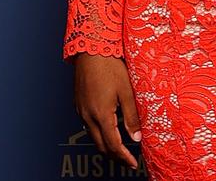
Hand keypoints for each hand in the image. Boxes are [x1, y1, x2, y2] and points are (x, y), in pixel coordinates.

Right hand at [72, 53, 141, 169]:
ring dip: (106, 145)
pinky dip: (99, 133)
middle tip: (128, 159)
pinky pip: (88, 125)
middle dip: (115, 156)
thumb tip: (136, 137)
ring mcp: (81, 111)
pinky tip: (109, 129)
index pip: (113, 145)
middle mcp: (88, 116)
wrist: (90, 50)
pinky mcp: (79, 104)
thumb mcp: (126, 90)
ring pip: (93, 137)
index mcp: (101, 115)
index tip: (133, 164)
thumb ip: (131, 115)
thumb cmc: (110, 66)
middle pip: (101, 146)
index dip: (124, 157)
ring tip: (121, 147)